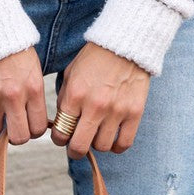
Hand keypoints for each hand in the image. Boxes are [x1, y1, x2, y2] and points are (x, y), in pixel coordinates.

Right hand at [0, 46, 47, 144]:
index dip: (33, 130)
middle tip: (12, 125)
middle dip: (16, 134)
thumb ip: (34, 95)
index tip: (28, 124)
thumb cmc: (15, 49)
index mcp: (34, 89)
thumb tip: (34, 123)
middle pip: (18, 137)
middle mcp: (14, 96)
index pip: (38, 128)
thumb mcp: (34, 70)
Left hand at [51, 42, 150, 158]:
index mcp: (75, 95)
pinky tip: (113, 140)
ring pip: (102, 147)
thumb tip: (61, 126)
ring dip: (97, 144)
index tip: (62, 137)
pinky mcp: (135, 112)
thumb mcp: (71, 74)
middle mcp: (95, 105)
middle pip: (79, 147)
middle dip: (74, 151)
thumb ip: (64, 101)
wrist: (126, 44)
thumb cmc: (94, 60)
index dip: (59, 139)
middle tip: (75, 147)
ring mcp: (116, 110)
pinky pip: (124, 143)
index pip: (60, 133)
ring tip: (97, 135)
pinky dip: (117, 147)